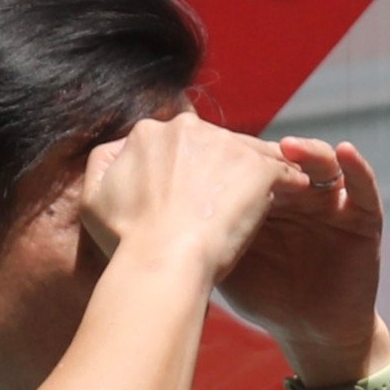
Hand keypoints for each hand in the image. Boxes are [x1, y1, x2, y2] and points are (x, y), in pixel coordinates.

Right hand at [73, 109, 297, 283]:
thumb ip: (104, 162)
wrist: (162, 262)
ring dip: (252, 175)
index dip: (187, 169)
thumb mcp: (94, 196)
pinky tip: (296, 194)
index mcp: (148, 133)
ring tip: (261, 201)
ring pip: (247, 154)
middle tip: (224, 203)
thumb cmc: (126, 240)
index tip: (192, 194)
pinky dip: (290, 181)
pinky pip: (283, 168)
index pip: (177, 143)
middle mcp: (186, 127)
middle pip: (213, 144)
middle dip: (219, 169)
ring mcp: (224, 144)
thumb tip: (120, 149)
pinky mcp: (257, 166)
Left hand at [222, 136, 389, 387]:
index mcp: (263, 196)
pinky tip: (345, 152)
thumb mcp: (224, 258)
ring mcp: (331, 200)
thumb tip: (144, 202)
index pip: (248, 163)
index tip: (206, 149)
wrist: (309, 330)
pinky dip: (357, 168)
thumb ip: (199, 228)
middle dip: (263, 151)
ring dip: (307, 152)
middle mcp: (297, 190)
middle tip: (243, 144)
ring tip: (288, 147)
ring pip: (321, 163)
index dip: (230, 156)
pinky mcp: (363, 216)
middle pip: (280, 157)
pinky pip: (364, 186)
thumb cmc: (264, 294)